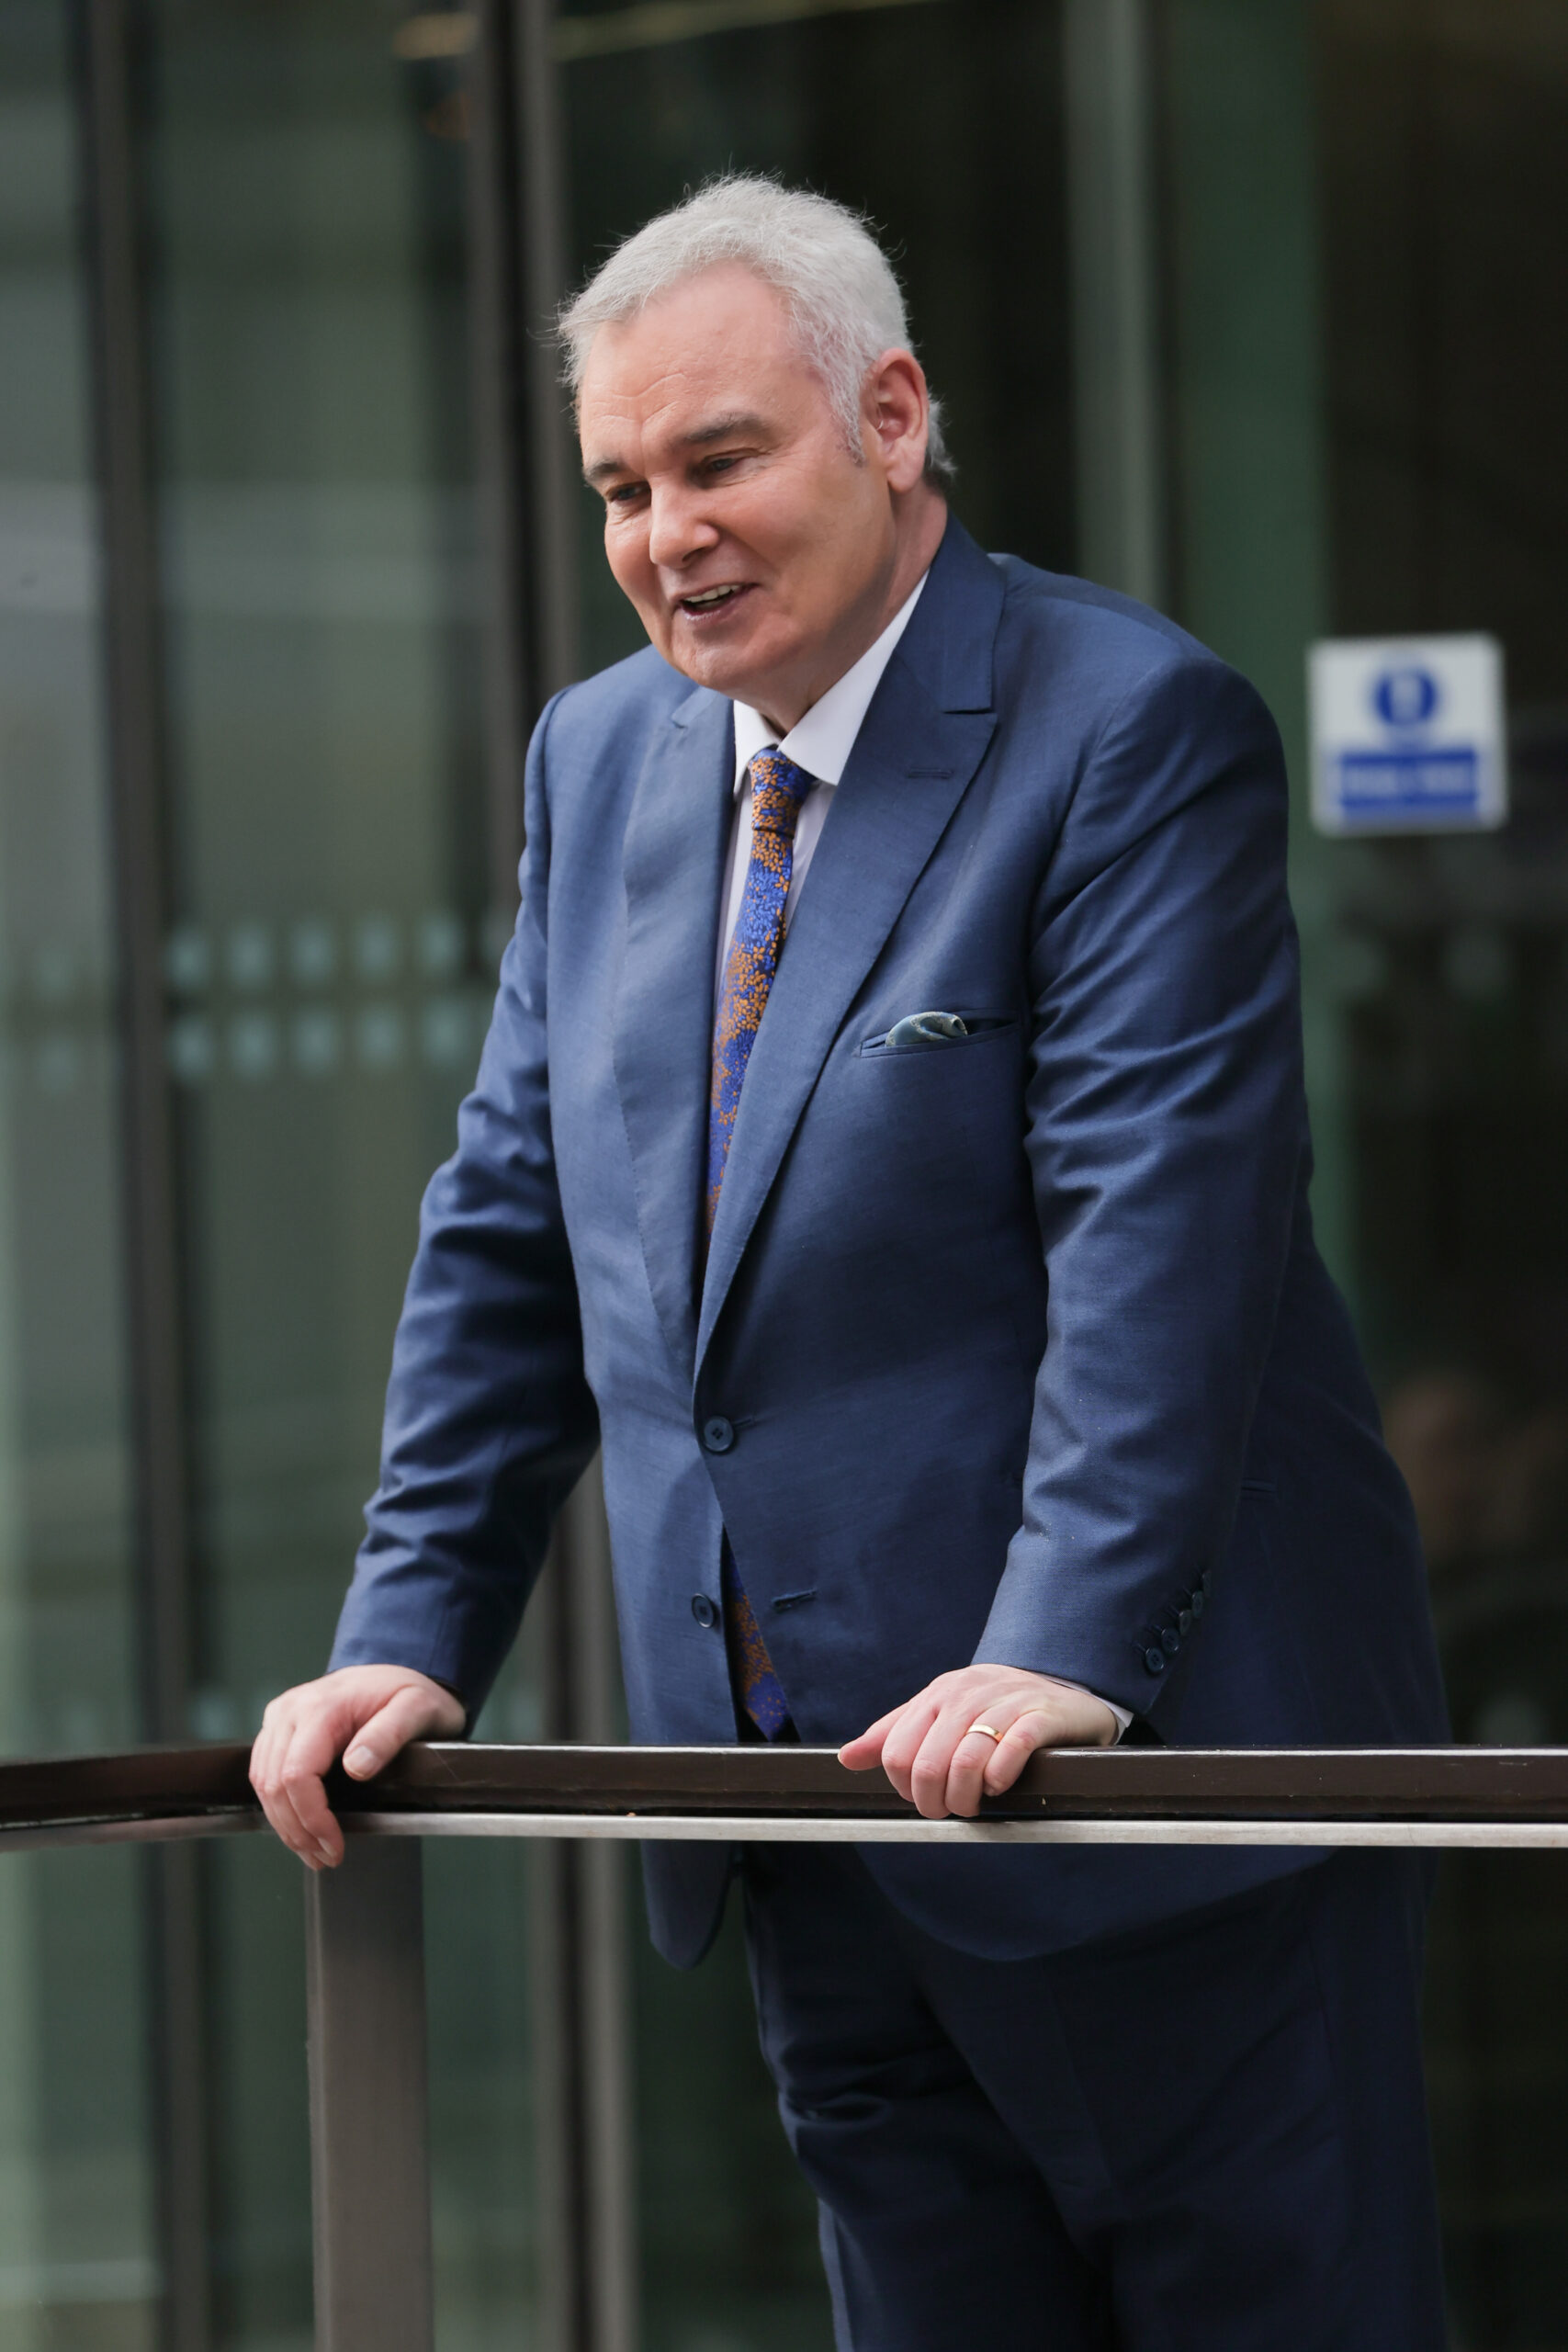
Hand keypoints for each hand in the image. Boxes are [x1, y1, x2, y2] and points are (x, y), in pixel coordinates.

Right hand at [249, 1665, 464, 1869]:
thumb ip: (388, 1735)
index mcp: (322, 1706)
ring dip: (284, 1824)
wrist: (397, 1673)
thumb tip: (356, 1767)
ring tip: (313, 1851)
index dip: (311, 1818)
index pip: (296, 1774)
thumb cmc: (409, 1691)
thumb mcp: (417, 1709)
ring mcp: (281, 1717)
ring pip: (262, 1782)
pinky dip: (278, 1805)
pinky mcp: (279, 1728)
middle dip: (297, 1830)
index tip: (335, 1844)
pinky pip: (264, 1772)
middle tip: (326, 1857)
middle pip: (273, 1784)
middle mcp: (292, 1709)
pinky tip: (299, 1826)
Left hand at [838, 1664, 1117, 1820]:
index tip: (923, 1797)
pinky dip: (1001, 1777)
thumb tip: (847, 1757)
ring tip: (974, 1804)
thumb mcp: (942, 1713)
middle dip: (933, 1801)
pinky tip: (1000, 1785)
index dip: (905, 1788)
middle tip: (950, 1810)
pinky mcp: (1041, 1716)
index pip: (896, 1752)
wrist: (1065, 1691)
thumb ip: (895, 1733)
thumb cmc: (996, 1709)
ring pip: (965, 1761)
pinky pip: (1012, 1750)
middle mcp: (967, 1694)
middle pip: (926, 1764)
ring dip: (965, 1797)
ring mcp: (1005, 1703)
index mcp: (938, 1695)